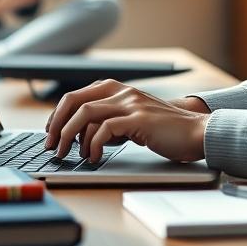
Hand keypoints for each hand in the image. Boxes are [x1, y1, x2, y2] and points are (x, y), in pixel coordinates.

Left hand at [45, 80, 208, 163]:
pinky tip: (93, 157)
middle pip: (75, 101)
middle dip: (57, 124)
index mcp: (118, 89)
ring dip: (69, 136)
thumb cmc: (165, 130)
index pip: (76, 95)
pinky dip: (92, 145)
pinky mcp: (139, 120)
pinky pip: (104, 129)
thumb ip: (112, 119)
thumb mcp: (133, 118)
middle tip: (51, 145)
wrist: (196, 132)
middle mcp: (122, 91)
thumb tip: (83, 134)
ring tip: (68, 154)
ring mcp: (131, 104)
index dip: (58, 114)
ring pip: (85, 114)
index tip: (50, 131)